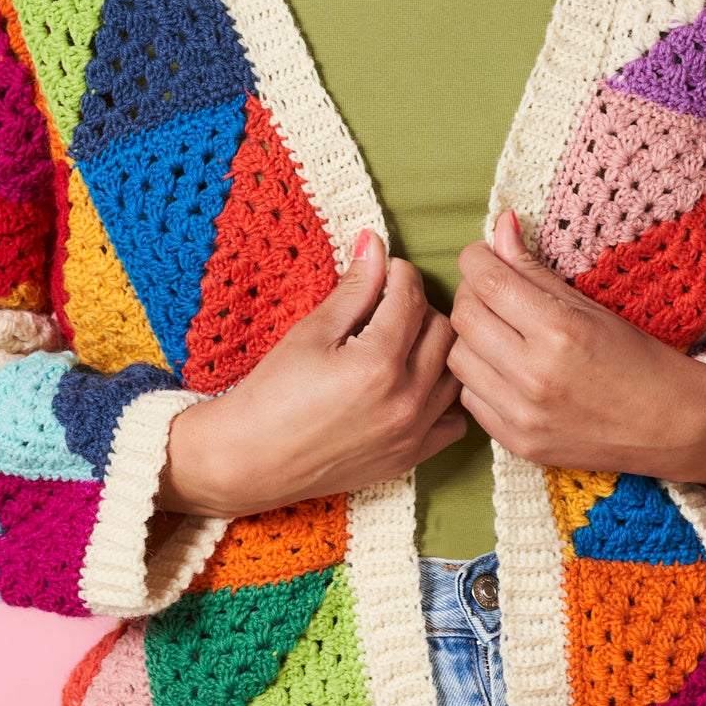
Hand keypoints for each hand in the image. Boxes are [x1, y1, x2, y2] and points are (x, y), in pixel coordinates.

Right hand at [159, 229, 466, 517]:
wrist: (250, 461)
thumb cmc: (271, 395)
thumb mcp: (310, 333)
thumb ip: (353, 289)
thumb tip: (375, 244)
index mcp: (377, 361)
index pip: (411, 296)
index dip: (399, 273)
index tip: (384, 272)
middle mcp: (405, 399)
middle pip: (442, 329)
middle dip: (419, 307)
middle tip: (389, 306)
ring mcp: (413, 432)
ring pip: (454, 370)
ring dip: (435, 348)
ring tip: (402, 343)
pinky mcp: (411, 457)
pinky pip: (455, 419)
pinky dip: (443, 396)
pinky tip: (416, 385)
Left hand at [447, 210, 705, 486]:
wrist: (673, 426)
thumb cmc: (639, 359)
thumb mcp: (591, 306)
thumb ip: (535, 269)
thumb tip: (499, 227)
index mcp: (560, 331)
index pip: (486, 281)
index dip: (475, 259)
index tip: (482, 256)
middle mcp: (535, 375)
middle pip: (465, 317)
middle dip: (471, 293)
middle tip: (491, 290)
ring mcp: (523, 415)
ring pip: (457, 359)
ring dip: (471, 338)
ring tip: (498, 331)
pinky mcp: (518, 442)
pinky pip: (470, 399)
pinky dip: (479, 378)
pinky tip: (505, 369)